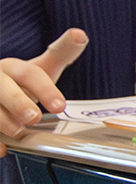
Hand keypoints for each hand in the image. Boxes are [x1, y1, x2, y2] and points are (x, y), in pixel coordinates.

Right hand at [0, 29, 88, 156]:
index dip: (45, 89)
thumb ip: (62, 53)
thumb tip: (79, 34)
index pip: (29, 74)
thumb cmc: (20, 82)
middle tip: (34, 117)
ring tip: (18, 132)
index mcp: (12, 68)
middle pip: (2, 88)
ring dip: (1, 120)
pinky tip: (1, 149)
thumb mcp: (41, 67)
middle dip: (17, 102)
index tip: (61, 106)